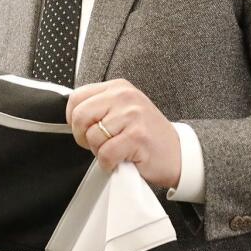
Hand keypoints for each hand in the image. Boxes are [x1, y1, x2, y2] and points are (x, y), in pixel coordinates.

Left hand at [66, 79, 181, 188]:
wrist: (179, 153)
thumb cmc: (147, 135)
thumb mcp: (123, 110)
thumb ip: (100, 107)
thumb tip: (72, 117)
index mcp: (118, 87)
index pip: (76, 97)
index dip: (74, 120)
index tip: (86, 130)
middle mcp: (125, 96)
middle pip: (80, 116)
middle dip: (83, 137)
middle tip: (99, 144)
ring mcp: (132, 115)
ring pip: (92, 137)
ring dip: (100, 152)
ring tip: (117, 150)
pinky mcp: (137, 136)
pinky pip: (106, 154)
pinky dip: (109, 164)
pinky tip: (121, 160)